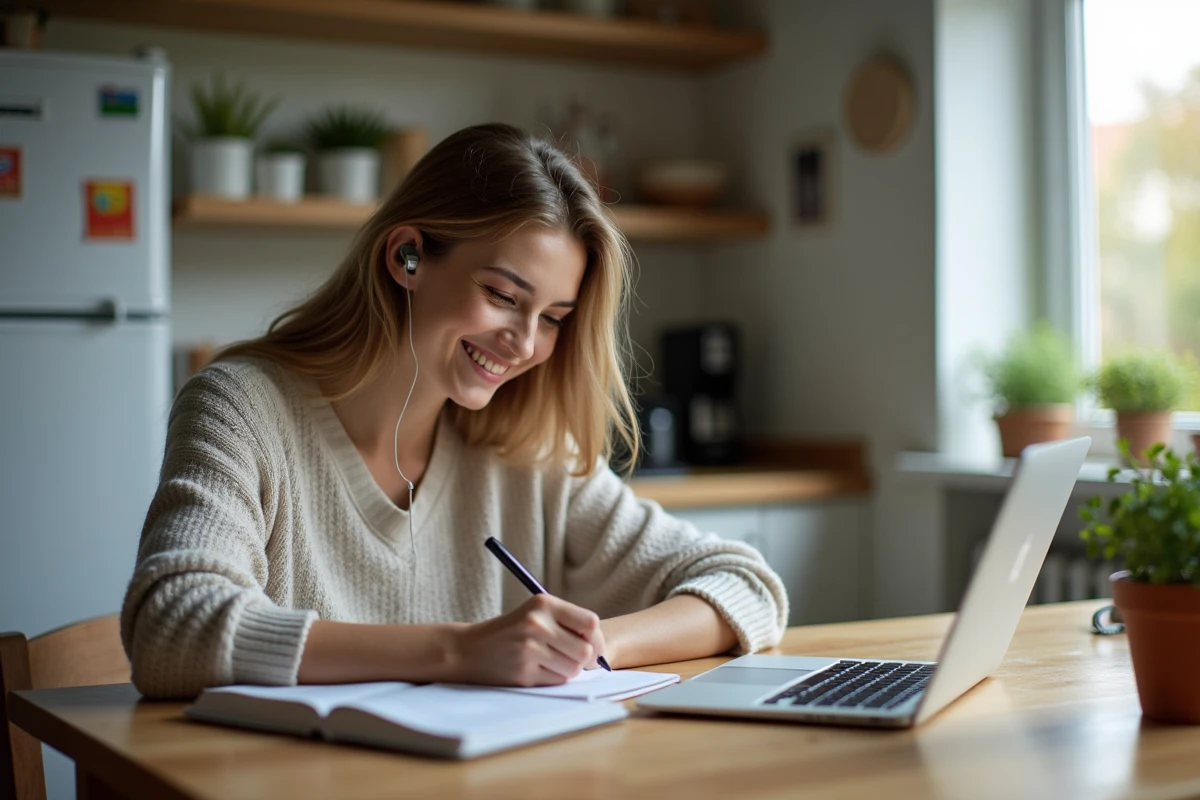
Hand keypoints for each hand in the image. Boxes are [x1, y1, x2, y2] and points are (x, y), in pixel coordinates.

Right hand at [450, 594, 606, 686]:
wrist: (469, 649)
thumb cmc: (511, 632)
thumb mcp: (536, 614)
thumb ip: (568, 623)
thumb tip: (601, 650)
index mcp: (543, 604)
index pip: (590, 623)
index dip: (595, 638)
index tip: (590, 644)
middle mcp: (537, 624)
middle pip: (585, 650)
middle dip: (583, 658)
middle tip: (569, 657)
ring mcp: (529, 649)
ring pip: (574, 669)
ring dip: (568, 670)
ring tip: (550, 662)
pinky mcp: (524, 672)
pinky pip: (557, 681)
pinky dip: (553, 678)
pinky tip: (537, 669)